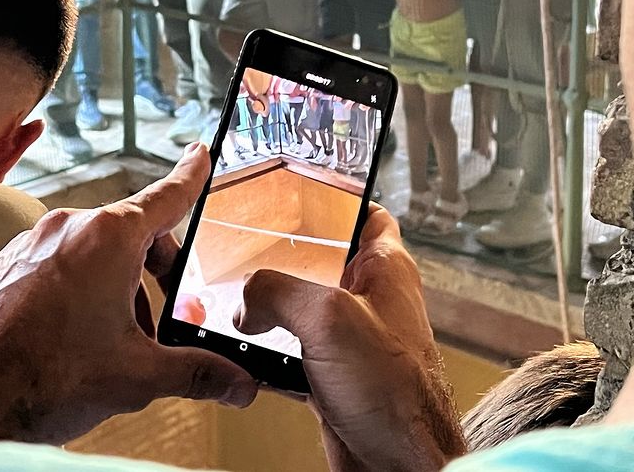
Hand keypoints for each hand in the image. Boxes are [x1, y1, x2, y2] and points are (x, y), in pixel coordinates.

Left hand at [0, 143, 256, 444]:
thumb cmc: (38, 379)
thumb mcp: (135, 377)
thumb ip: (196, 373)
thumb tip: (237, 382)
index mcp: (108, 239)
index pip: (166, 196)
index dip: (190, 176)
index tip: (198, 155)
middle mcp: (68, 228)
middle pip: (132, 234)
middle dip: (154, 272)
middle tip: (161, 319)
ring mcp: (31, 243)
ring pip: (93, 253)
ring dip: (114, 287)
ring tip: (110, 342)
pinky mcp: (4, 264)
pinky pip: (56, 264)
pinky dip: (76, 290)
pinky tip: (70, 338)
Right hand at [236, 206, 464, 471]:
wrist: (397, 466)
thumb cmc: (396, 394)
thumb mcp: (330, 318)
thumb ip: (278, 292)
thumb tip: (246, 299)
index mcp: (384, 267)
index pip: (361, 210)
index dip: (329, 197)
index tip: (292, 189)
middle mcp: (368, 298)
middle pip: (315, 259)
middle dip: (278, 258)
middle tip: (245, 250)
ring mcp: (349, 338)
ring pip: (296, 307)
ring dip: (265, 310)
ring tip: (236, 304)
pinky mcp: (330, 375)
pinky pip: (288, 352)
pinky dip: (264, 353)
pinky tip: (245, 353)